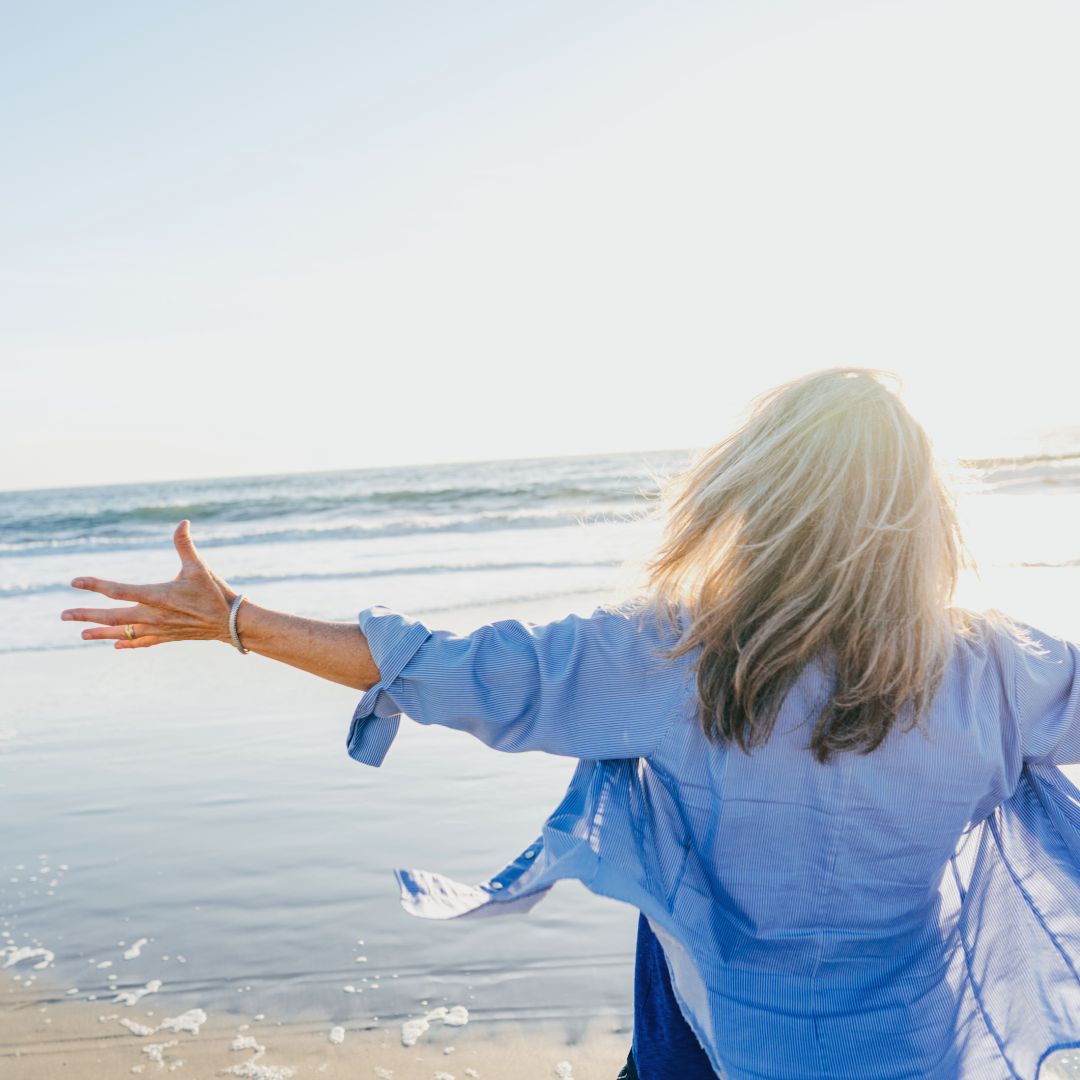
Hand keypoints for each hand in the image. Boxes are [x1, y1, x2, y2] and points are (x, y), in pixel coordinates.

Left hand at [61, 520, 237, 649]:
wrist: (231, 623)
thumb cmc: (215, 592)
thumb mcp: (199, 567)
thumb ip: (185, 545)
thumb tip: (182, 522)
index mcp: (157, 596)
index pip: (118, 590)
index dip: (95, 585)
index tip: (75, 581)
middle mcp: (153, 616)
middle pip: (112, 617)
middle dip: (86, 615)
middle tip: (63, 615)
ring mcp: (159, 629)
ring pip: (123, 633)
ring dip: (100, 633)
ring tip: (81, 633)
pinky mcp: (167, 637)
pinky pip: (142, 642)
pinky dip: (127, 644)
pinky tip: (116, 646)